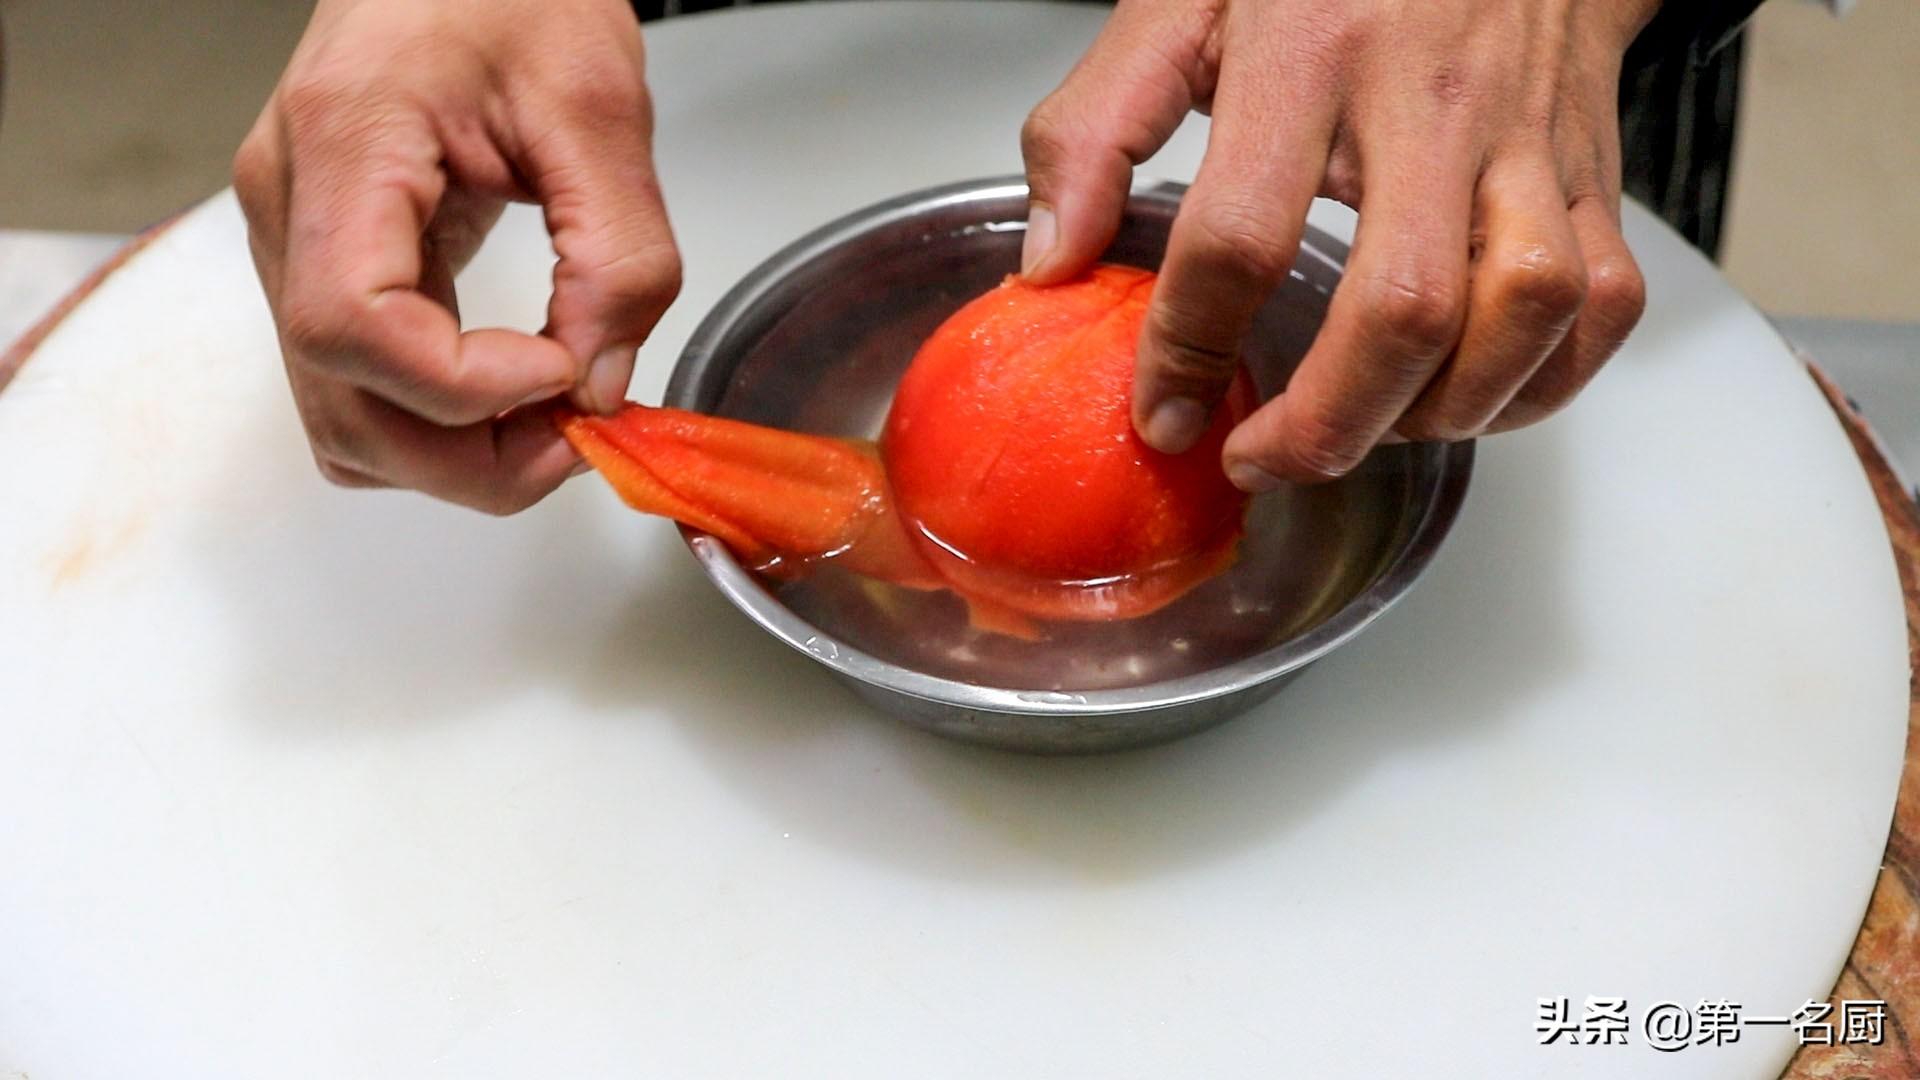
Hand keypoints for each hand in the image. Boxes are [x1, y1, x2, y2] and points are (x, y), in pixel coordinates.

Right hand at [234, 0, 680, 512]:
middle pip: (340, 401)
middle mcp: (291, 207)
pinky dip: (435, 421)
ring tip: (550, 420)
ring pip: (341, 417)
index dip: (462, 387)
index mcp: (344, 147)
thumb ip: (618, 253)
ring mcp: (297, 241)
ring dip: (450, 455)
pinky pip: (360, 386)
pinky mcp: (330, 262)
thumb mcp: (599, 103)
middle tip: (574, 437)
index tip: (562, 373)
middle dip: (467, 455)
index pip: (353, 325)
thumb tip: (600, 381)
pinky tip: (512, 392)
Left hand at [1022, 0, 1657, 488]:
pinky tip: (1464, 397)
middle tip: (1261, 456)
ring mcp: (1525, 136)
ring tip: (1365, 428)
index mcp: (1310, 53)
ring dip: (1441, 410)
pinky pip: (1602, 300)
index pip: (1240, 237)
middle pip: (1402, 307)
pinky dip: (1541, 382)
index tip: (1161, 413)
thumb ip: (1095, 128)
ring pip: (1524, 312)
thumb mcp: (1178, 5)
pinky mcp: (1589, 166)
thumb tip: (1054, 261)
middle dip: (1324, 422)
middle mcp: (1432, 99)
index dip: (1187, 349)